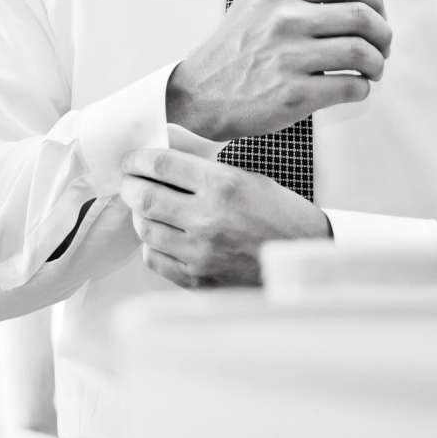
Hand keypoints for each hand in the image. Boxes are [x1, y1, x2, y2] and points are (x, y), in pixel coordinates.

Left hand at [119, 148, 330, 288]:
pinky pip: (155, 259)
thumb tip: (161, 157)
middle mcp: (208, 219)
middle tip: (131, 183)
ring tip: (149, 210)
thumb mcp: (247, 179)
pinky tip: (163, 236)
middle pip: (144, 197)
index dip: (137, 159)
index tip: (131, 161)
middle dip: (130, 186)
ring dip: (141, 216)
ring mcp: (202, 253)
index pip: (161, 164)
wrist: (306, 260)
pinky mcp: (199, 280)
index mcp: (223, 186)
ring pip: (145, 229)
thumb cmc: (280, 215)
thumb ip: (202, 170)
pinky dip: (152, 245)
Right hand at [166, 0, 390, 141]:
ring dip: (377, 64)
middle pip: (362, 17)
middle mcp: (283, 20)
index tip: (376, 15)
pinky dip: (362, 89)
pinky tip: (352, 88)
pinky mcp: (293, 95)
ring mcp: (288, 58)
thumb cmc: (236, 44)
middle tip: (381, 47)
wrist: (199, 94)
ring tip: (371, 70)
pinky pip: (351, 87)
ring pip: (362, 54)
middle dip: (383, 34)